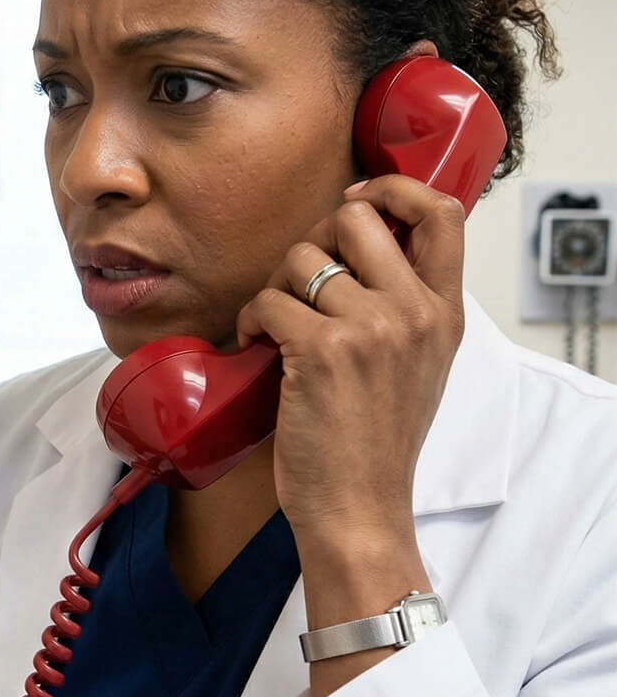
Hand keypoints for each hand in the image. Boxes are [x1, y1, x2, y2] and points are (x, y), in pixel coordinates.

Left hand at [233, 174, 465, 546]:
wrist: (360, 508)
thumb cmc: (373, 442)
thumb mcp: (416, 365)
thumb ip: (401, 307)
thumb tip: (352, 251)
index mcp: (444, 312)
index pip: (442, 212)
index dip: (392, 189)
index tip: (356, 200)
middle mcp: (415, 312)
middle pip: (354, 218)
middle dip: (312, 243)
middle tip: (297, 286)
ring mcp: (371, 328)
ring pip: (300, 258)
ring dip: (273, 288)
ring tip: (275, 328)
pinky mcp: (321, 350)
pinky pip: (268, 300)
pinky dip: (251, 320)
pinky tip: (256, 347)